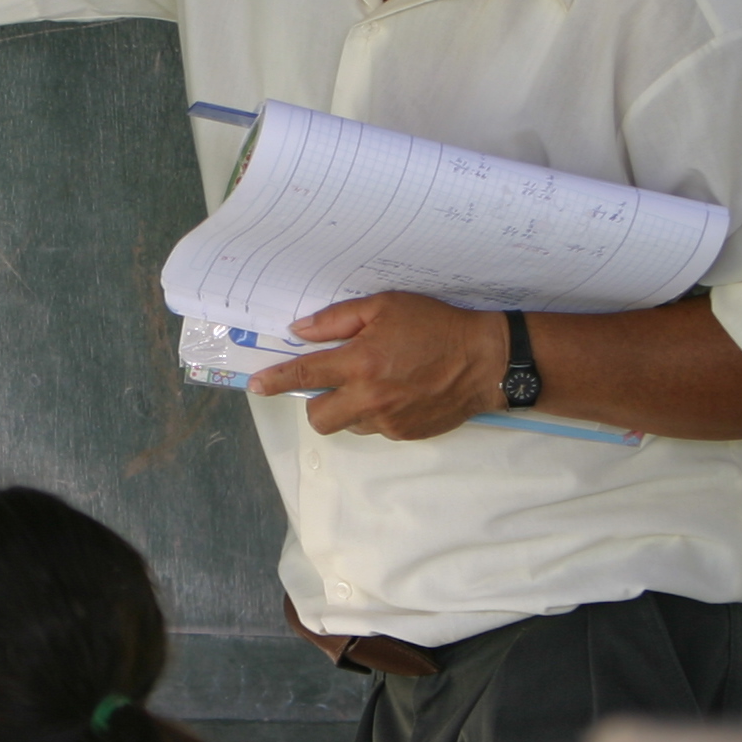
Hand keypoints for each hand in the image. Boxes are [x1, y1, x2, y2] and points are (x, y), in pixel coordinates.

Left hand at [249, 292, 506, 440]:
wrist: (485, 361)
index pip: (304, 375)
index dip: (275, 382)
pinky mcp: (405, 435)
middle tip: (333, 383)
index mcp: (360, 363)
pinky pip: (376, 429)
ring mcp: (388, 421)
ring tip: (377, 383)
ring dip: (349, 408)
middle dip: (316, 403)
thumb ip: (339, 320)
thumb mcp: (387, 306)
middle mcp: (369, 397)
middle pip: (319, 417)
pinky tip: (399, 393)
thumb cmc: (436, 326)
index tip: (256, 386)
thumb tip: (301, 332)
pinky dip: (377, 414)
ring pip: (347, 425)